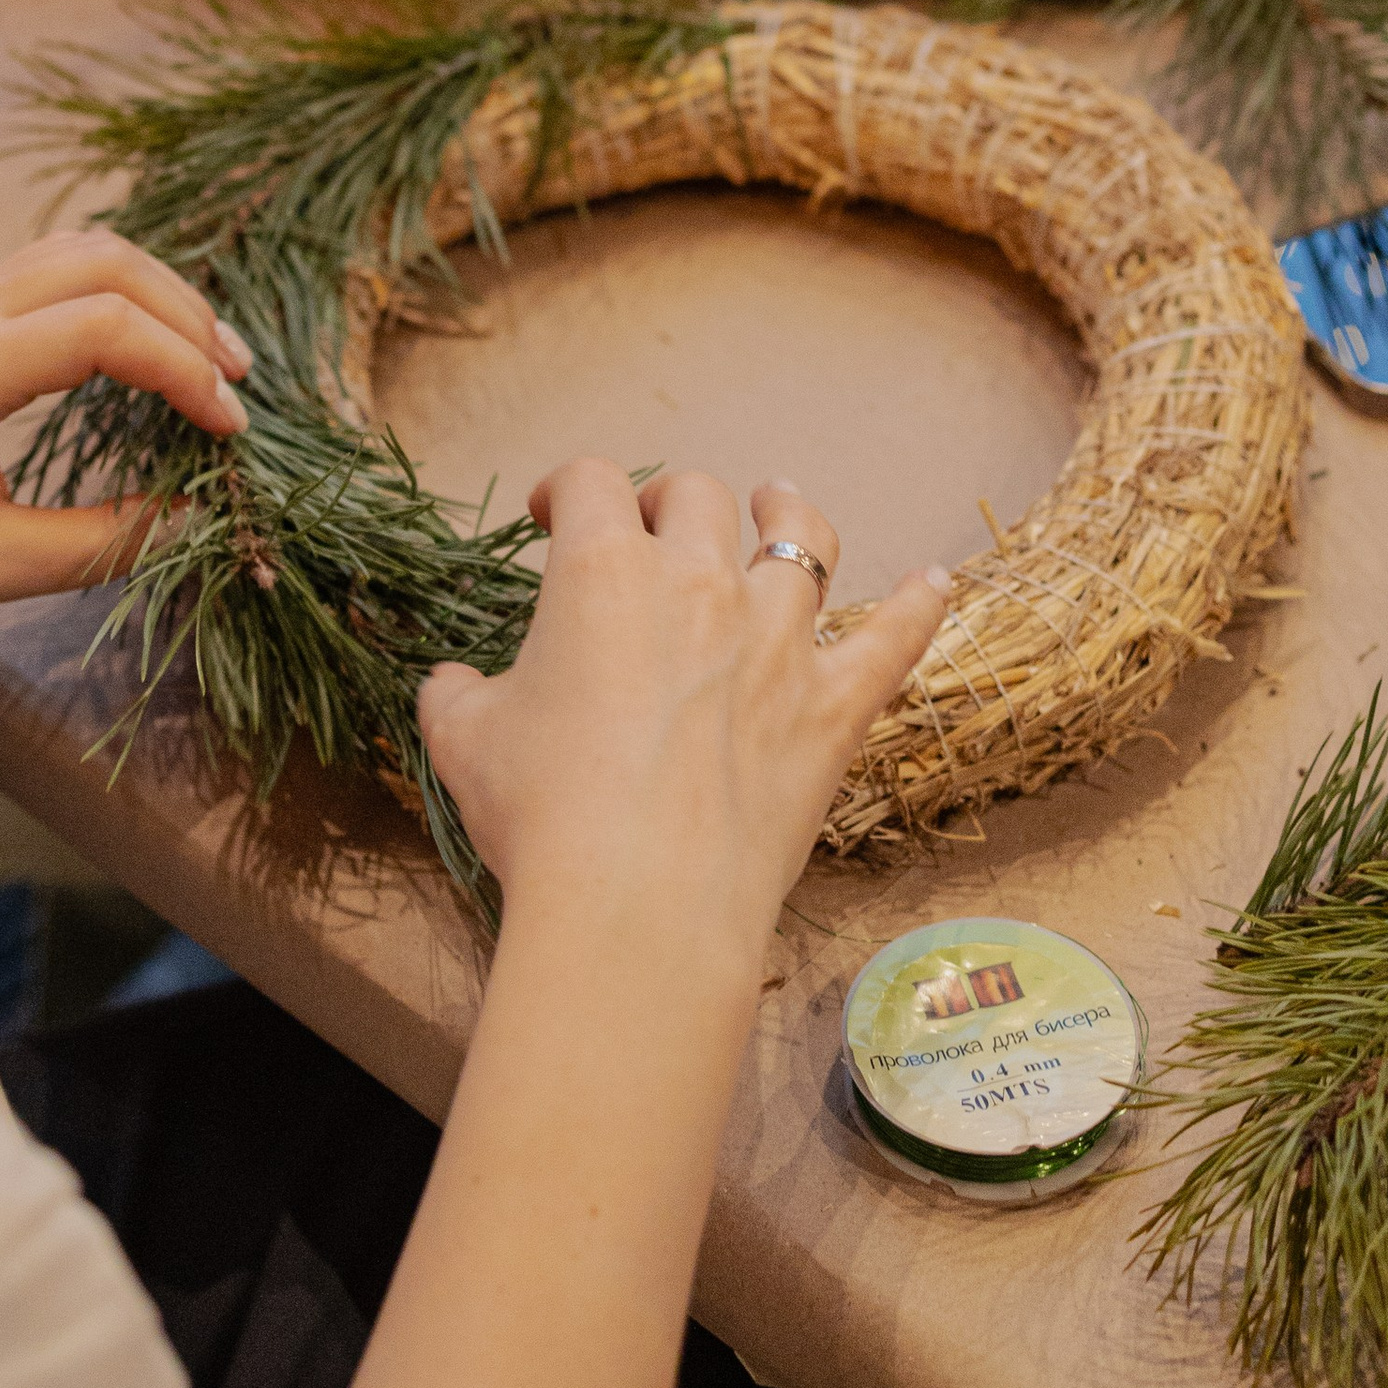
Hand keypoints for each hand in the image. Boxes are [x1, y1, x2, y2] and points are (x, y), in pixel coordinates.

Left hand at [0, 230, 252, 618]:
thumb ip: (96, 544)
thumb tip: (193, 518)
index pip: (105, 329)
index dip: (184, 371)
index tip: (228, 431)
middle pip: (109, 263)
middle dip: (189, 316)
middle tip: (237, 385)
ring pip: (88, 248)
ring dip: (161, 292)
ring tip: (211, 358)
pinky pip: (61, 263)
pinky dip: (124, 289)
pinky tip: (153, 339)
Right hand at [419, 463, 950, 952]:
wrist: (636, 904)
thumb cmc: (540, 817)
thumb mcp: (463, 740)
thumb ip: (454, 693)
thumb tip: (447, 683)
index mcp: (601, 570)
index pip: (586, 483)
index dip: (561, 488)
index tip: (547, 517)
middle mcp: (698, 581)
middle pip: (693, 495)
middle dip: (665, 500)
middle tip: (649, 527)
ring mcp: (776, 640)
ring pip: (802, 539)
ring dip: (788, 512)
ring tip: (778, 503)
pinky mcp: (831, 708)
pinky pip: (891, 641)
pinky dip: (919, 607)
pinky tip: (940, 582)